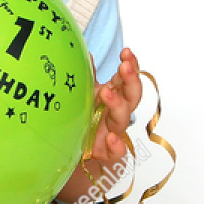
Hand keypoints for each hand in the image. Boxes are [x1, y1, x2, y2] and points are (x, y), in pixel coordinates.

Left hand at [88, 47, 141, 163]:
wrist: (72, 144)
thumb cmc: (82, 114)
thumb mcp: (82, 91)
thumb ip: (86, 75)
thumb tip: (85, 54)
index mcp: (114, 94)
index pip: (127, 78)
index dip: (131, 65)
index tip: (126, 52)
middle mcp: (117, 111)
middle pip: (132, 95)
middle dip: (131, 80)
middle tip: (125, 67)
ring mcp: (114, 130)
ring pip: (123, 118)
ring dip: (117, 105)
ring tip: (106, 93)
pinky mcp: (108, 151)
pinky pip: (118, 151)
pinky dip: (117, 145)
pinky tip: (111, 138)